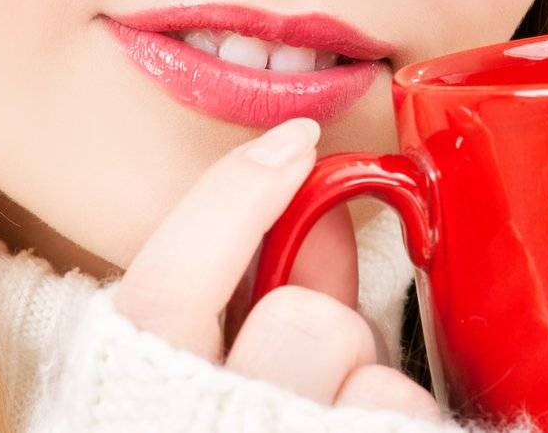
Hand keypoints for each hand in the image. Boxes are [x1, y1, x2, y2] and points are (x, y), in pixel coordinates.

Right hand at [109, 116, 443, 422]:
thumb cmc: (217, 428)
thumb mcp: (209, 388)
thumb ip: (260, 302)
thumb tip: (319, 215)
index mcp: (137, 407)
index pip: (162, 292)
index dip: (228, 203)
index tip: (292, 142)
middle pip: (304, 323)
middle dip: (328, 330)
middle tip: (316, 374)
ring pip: (376, 377)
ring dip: (376, 392)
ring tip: (348, 428)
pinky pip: (411, 421)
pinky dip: (407, 427)